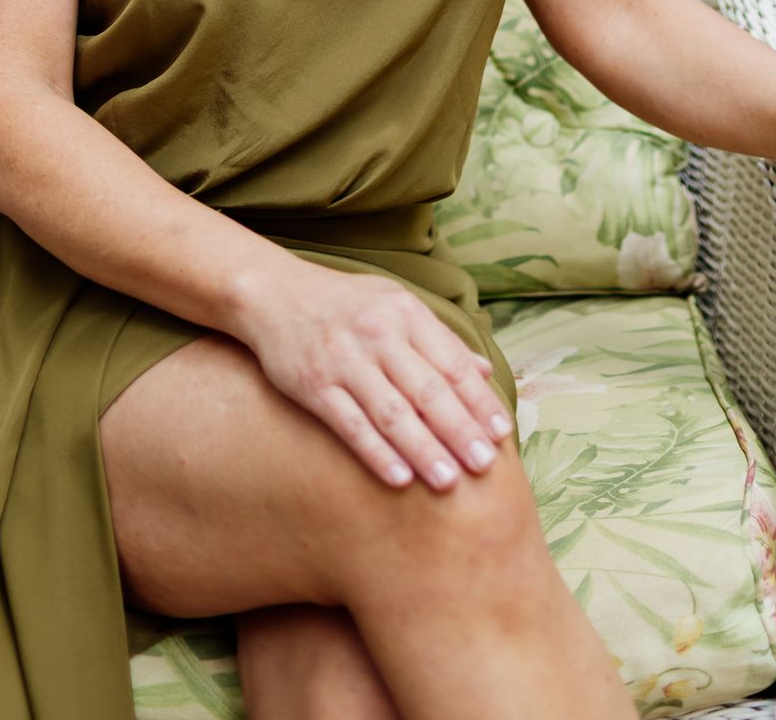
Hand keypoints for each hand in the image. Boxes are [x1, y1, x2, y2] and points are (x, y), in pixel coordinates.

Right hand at [235, 261, 516, 489]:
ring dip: (423, 449)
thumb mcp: (394, 303)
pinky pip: (351, 425)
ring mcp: (344, 361)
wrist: (273, 293)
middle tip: (485, 465)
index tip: (502, 433)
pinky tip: (400, 478)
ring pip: (392, 413)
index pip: (452, 363)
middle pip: (427, 391)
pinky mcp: (313, 385)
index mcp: (405, 314)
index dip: (479, 400)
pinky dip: (376, 453)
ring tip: (449, 482)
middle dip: (460, 430)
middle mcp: (378, 334)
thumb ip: (439, 338)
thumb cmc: (345, 303)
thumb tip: (484, 371)